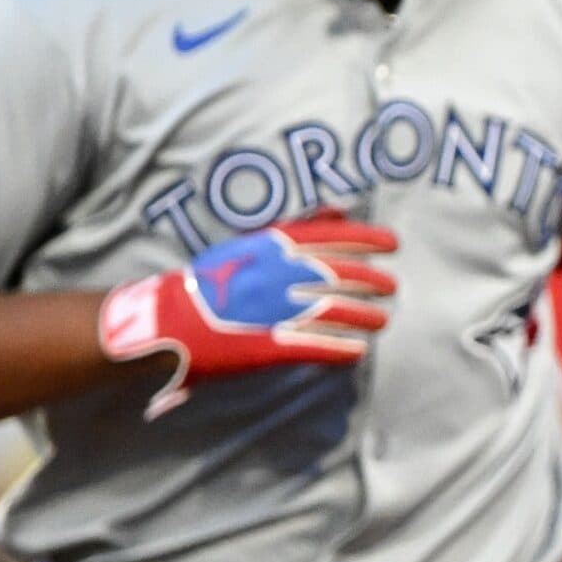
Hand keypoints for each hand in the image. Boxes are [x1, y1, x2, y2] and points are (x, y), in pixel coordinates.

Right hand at [100, 212, 396, 417]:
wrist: (166, 319)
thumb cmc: (211, 281)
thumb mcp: (252, 242)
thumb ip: (298, 226)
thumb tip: (339, 208)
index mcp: (273, 247)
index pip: (332, 237)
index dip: (367, 239)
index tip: (394, 243)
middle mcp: (278, 274)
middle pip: (341, 275)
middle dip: (372, 281)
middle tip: (392, 287)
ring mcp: (274, 310)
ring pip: (335, 311)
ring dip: (364, 316)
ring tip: (383, 320)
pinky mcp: (266, 346)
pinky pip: (313, 347)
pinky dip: (339, 350)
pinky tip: (358, 353)